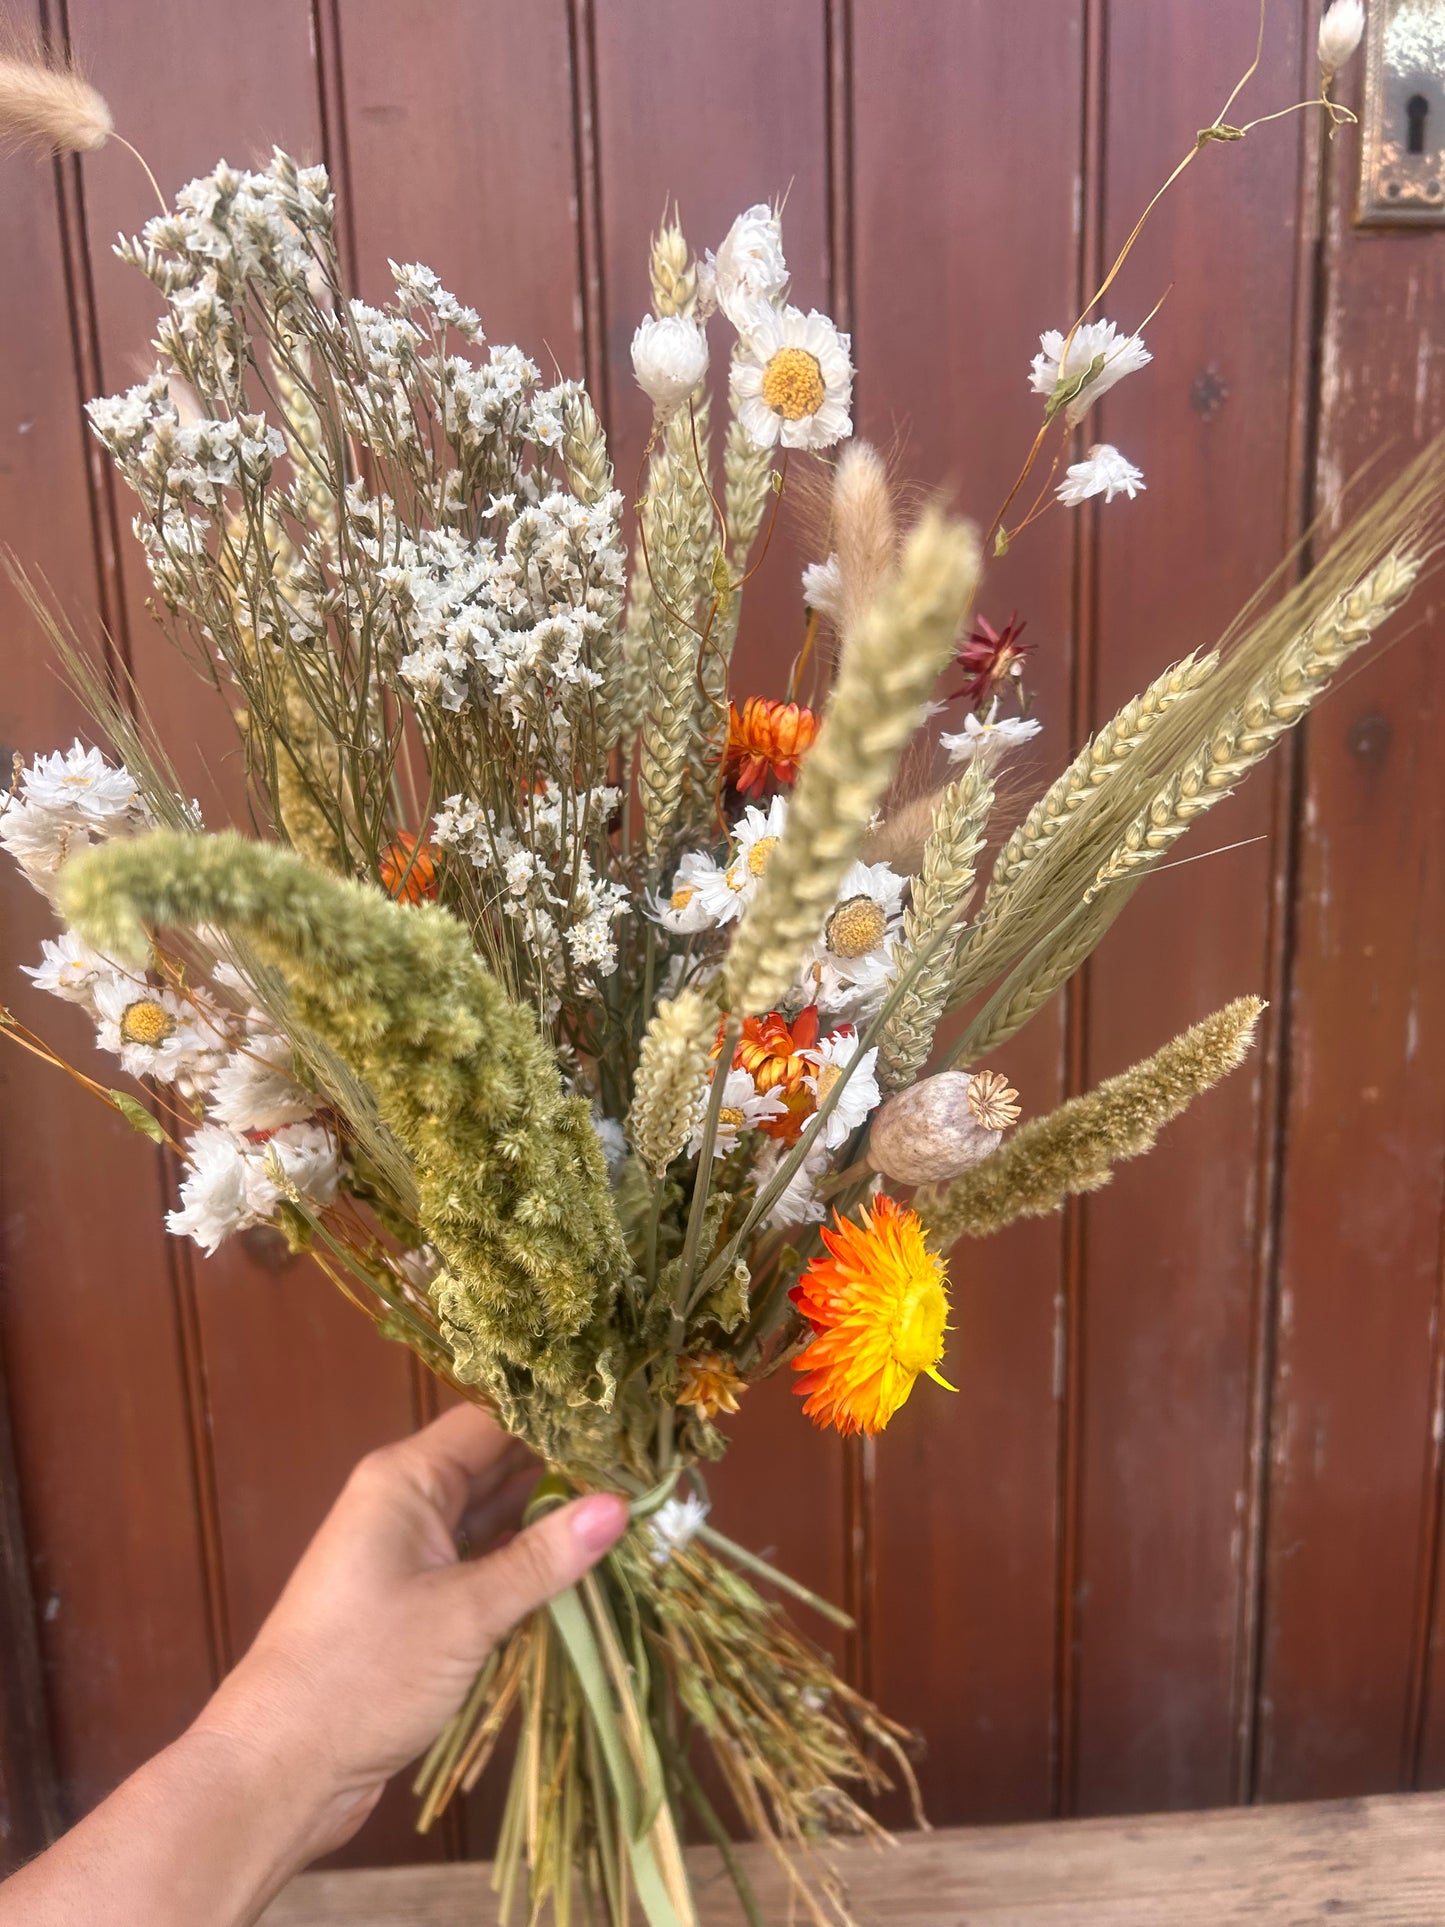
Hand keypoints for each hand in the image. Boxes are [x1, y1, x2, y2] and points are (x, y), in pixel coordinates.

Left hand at [192, 1405, 627, 1862]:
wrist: (280, 1766)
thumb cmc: (362, 1673)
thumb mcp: (465, 1613)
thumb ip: (542, 1558)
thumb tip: (619, 1505)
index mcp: (406, 1479)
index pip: (494, 1421)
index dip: (559, 1420)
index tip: (627, 1428)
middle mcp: (406, 1502)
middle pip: (497, 1465)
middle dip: (565, 1472)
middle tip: (644, 1477)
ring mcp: (409, 1554)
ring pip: (492, 1518)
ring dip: (548, 1523)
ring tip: (629, 1519)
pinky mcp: (415, 1602)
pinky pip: (481, 1564)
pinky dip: (524, 1566)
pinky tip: (579, 1573)